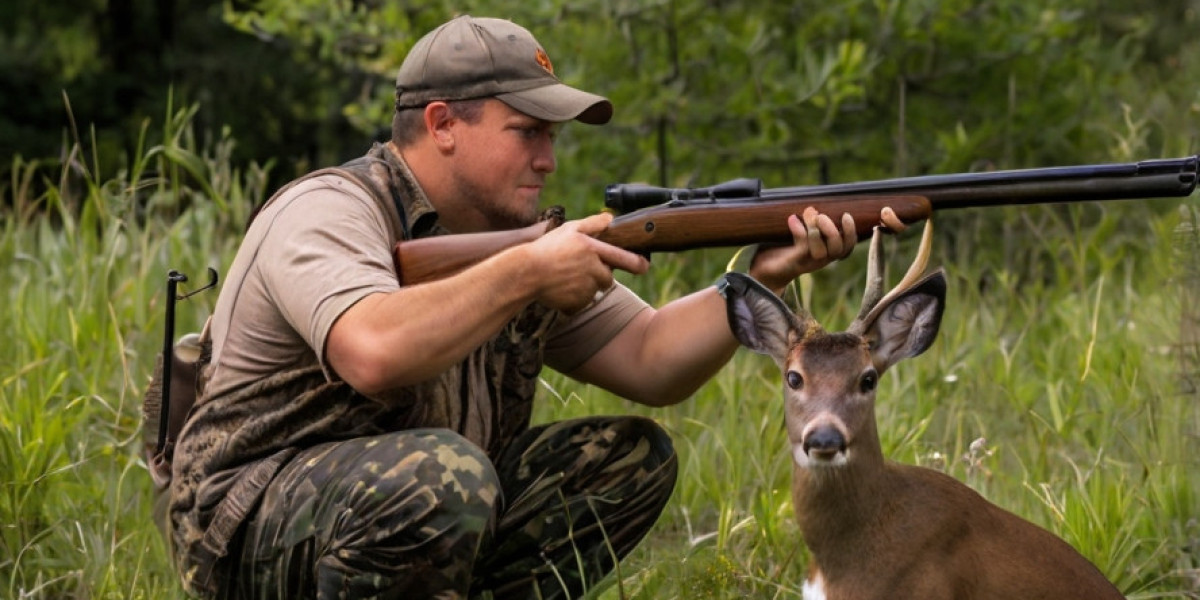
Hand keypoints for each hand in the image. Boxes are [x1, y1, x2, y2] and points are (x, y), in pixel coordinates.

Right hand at [524, 212, 648, 312]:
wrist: (525, 273)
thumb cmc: (546, 249)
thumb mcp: (569, 229)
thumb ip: (592, 224)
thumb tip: (611, 218)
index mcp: (593, 250)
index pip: (625, 258)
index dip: (638, 263)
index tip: (644, 266)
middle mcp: (593, 269)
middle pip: (608, 277)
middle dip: (599, 274)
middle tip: (579, 268)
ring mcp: (586, 288)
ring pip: (594, 290)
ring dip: (585, 285)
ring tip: (565, 276)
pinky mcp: (578, 303)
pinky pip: (582, 302)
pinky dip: (574, 297)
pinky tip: (560, 287)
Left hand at [748, 206, 907, 292]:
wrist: (763, 269)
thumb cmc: (782, 247)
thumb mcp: (799, 232)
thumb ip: (810, 220)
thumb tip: (816, 203)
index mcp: (828, 250)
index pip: (849, 245)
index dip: (854, 232)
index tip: (848, 215)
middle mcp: (822, 259)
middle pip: (840, 249)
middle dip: (835, 230)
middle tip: (822, 216)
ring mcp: (809, 263)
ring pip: (824, 250)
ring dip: (817, 230)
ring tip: (809, 215)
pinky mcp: (795, 263)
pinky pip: (803, 249)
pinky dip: (799, 231)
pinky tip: (791, 219)